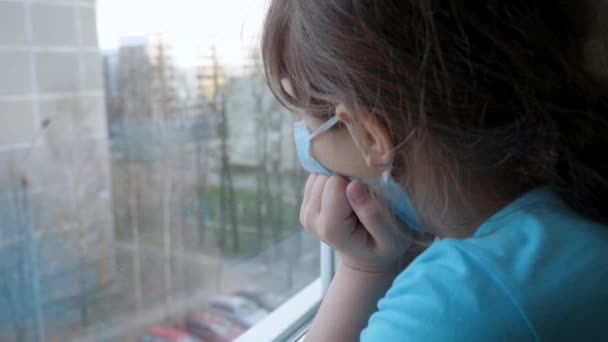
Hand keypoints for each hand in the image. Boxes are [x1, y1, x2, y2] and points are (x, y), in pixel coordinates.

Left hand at [300, 174, 414, 272]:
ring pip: (320, 172)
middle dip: (347, 179)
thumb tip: (353, 185)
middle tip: (364, 198)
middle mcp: (311, 219)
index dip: (355, 182)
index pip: (335, 184)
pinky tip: (346, 194)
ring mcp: (306, 211)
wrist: (366, 255)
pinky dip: (334, 178)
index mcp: (330, 228)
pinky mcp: (306, 203)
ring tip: (356, 198)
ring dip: (341, 179)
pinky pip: (318, 175)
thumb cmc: (383, 246)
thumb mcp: (390, 237)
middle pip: (325, 176)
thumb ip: (373, 214)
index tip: (370, 196)